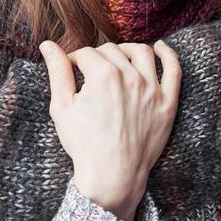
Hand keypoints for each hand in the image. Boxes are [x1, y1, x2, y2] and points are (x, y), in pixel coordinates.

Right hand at [39, 39, 181, 220]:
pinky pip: (173, 70)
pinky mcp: (167, 103)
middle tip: (89, 70)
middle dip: (97, 56)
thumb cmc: (84, 144)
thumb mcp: (62, 107)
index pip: (87, 54)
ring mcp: (152, 89)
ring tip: (118, 56)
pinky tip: (159, 48)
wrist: (112, 176)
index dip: (75, 59)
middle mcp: (130, 77)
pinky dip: (167, 55)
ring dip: (126, 49)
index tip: (71, 68)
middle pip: (112, 51)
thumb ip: (57, 72)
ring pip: (141, 53)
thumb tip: (47, 45)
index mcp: (103, 75)